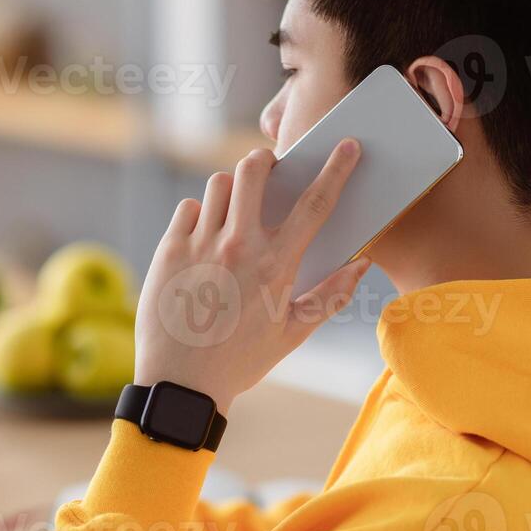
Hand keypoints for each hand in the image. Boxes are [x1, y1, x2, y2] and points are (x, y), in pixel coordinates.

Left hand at [134, 140, 370, 408]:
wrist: (179, 383)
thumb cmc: (240, 361)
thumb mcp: (293, 333)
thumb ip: (331, 295)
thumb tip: (361, 264)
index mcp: (276, 265)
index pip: (314, 203)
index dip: (335, 169)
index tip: (347, 146)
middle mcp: (238, 246)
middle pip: (253, 170)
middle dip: (266, 159)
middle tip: (270, 167)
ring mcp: (199, 245)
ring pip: (219, 185)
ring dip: (233, 188)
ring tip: (237, 208)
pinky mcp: (169, 251)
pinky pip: (187, 209)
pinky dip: (199, 213)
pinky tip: (205, 234)